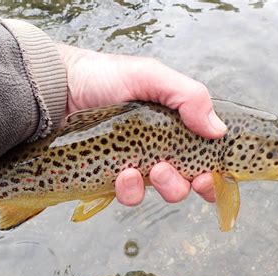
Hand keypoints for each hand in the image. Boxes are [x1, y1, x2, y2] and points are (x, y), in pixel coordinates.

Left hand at [57, 44, 225, 204]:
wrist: (59, 88)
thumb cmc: (105, 77)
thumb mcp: (151, 77)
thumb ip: (189, 96)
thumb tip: (218, 131)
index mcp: (175, 126)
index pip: (203, 157)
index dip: (212, 174)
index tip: (208, 178)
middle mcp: (160, 148)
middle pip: (186, 181)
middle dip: (184, 182)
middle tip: (166, 168)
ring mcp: (137, 164)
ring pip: (161, 191)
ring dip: (163, 186)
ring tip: (148, 169)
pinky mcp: (113, 176)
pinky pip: (129, 195)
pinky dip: (130, 190)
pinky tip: (122, 174)